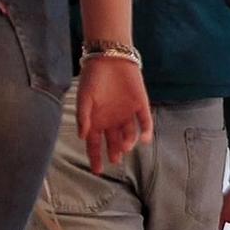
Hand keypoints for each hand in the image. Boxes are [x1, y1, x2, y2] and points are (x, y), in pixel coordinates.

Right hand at [77, 57, 151, 172]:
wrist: (110, 58)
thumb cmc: (93, 78)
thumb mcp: (83, 98)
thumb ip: (83, 117)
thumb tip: (82, 136)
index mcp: (97, 121)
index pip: (95, 144)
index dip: (95, 157)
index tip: (97, 170)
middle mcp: (112, 121)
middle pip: (114, 143)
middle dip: (115, 152)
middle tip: (115, 158)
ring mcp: (127, 114)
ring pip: (129, 135)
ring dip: (128, 142)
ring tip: (125, 145)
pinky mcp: (141, 106)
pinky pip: (145, 123)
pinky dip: (146, 132)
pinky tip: (144, 139)